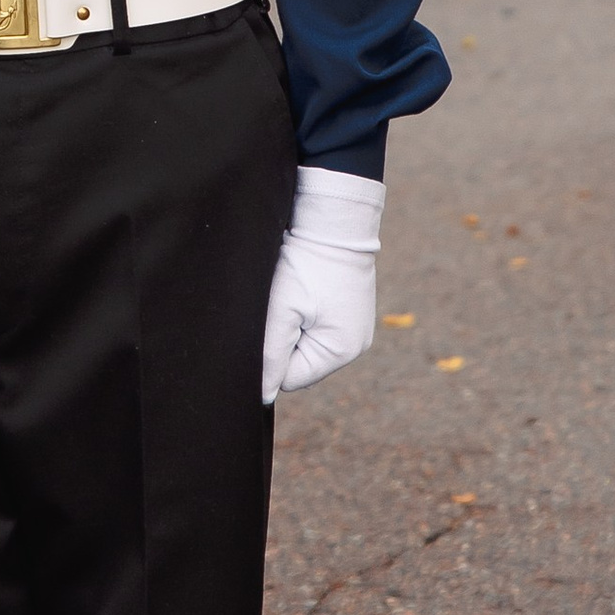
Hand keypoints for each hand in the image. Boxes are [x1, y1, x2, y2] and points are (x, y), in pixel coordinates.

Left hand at [261, 165, 383, 401]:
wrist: (332, 218)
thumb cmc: (306, 263)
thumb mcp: (280, 311)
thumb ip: (269, 356)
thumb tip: (260, 396)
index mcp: (341, 351)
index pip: (290, 378)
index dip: (270, 356)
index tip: (267, 323)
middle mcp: (354, 345)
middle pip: (299, 362)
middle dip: (282, 340)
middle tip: (279, 305)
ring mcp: (354, 327)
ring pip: (305, 343)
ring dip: (291, 325)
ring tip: (292, 294)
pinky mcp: (349, 311)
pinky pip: (316, 325)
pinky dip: (302, 312)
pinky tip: (301, 290)